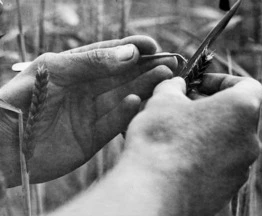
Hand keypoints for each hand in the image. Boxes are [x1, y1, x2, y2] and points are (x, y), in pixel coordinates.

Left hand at [0, 35, 176, 186]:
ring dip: (143, 88)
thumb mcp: (53, 70)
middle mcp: (86, 90)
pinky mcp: (92, 137)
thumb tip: (129, 53)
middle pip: (122, 76)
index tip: (151, 45)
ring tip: (164, 78)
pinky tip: (137, 102)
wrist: (4, 146)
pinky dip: (126, 113)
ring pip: (123, 97)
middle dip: (146, 68)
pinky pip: (114, 122)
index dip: (131, 48)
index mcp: (74, 69)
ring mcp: (90, 113)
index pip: (108, 55)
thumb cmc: (20, 100)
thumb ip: (91, 62)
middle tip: (170, 63)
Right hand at [124, 74, 261, 214]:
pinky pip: (217, 164)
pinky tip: (175, 156)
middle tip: (181, 107)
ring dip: (204, 131)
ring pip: (225, 140)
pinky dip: (202, 155)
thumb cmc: (160, 137)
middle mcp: (248, 140)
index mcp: (241, 110)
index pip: (247, 86)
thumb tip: (176, 86)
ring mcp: (239, 168)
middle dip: (208, 106)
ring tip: (174, 132)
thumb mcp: (163, 99)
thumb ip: (174, 86)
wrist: (153, 191)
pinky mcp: (226, 189)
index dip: (221, 81)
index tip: (198, 85)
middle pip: (234, 115)